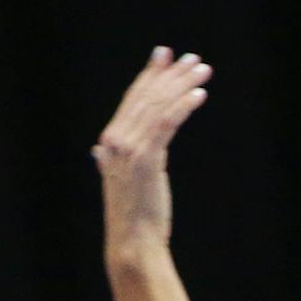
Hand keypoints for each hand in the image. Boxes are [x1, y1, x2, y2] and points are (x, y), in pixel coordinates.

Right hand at [94, 47, 210, 263]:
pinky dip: (182, 105)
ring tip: (202, 71)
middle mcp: (116, 139)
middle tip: (193, 59)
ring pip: (158, 106)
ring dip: (182, 85)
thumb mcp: (121, 183)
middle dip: (170, 74)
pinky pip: (166, 123)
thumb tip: (98, 153)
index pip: (132, 99)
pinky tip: (198, 94)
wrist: (133, 244)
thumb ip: (111, 162)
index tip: (165, 57)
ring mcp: (130, 148)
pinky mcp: (147, 158)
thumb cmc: (134, 219)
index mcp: (110, 142)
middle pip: (147, 97)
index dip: (149, 76)